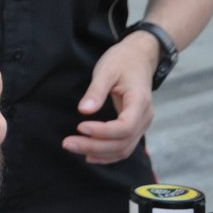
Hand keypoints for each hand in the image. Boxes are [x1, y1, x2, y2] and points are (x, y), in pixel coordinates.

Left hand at [62, 32, 157, 163]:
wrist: (139, 57)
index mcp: (140, 102)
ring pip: (124, 149)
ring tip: (73, 148)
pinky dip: (107, 154)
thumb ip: (96, 91)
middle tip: (67, 143)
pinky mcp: (135, 127)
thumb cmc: (122, 61)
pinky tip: (89, 155)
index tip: (80, 127)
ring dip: (99, 153)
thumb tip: (84, 110)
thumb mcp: (106, 70)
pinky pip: (124, 147)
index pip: (125, 127)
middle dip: (94, 146)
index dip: (102, 132)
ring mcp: (142, 124)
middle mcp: (145, 117)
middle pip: (122, 143)